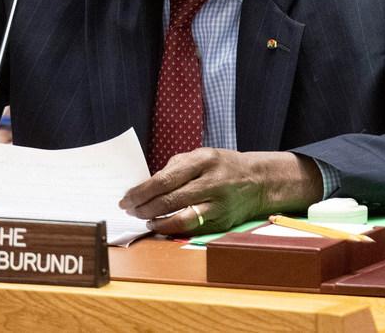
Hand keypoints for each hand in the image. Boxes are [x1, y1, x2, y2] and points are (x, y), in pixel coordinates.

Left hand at [118, 149, 322, 235]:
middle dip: (144, 207)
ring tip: (145, 220)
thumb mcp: (200, 155)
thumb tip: (147, 185)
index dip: (142, 191)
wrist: (259, 180)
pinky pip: (192, 228)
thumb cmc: (222, 165)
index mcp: (204, 160)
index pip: (165, 179)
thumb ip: (175, 167)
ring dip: (157, 222)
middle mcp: (212, 182)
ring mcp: (219, 204)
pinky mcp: (222, 221)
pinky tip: (162, 225)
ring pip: (181, 219)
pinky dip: (173, 228)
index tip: (126, 198)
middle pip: (170, 200)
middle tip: (131, 210)